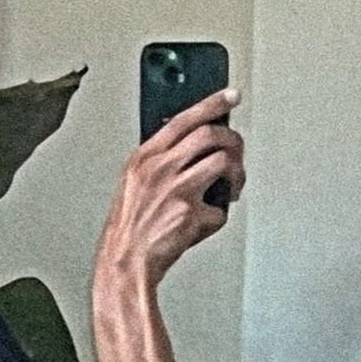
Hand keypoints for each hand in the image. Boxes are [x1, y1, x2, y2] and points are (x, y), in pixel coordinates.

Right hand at [98, 89, 244, 288]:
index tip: (230, 97)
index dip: (211, 103)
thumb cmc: (128, 231)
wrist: (124, 264)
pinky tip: (204, 224)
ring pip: (223, 162)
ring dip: (236, 175)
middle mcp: (159, 169)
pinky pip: (219, 209)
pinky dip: (217, 218)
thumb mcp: (133, 186)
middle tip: (237, 153)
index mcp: (143, 159)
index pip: (182, 119)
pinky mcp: (190, 214)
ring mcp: (176, 190)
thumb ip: (159, 164)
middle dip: (233, 142)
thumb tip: (191, 150)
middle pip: (210, 134)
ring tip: (231, 189)